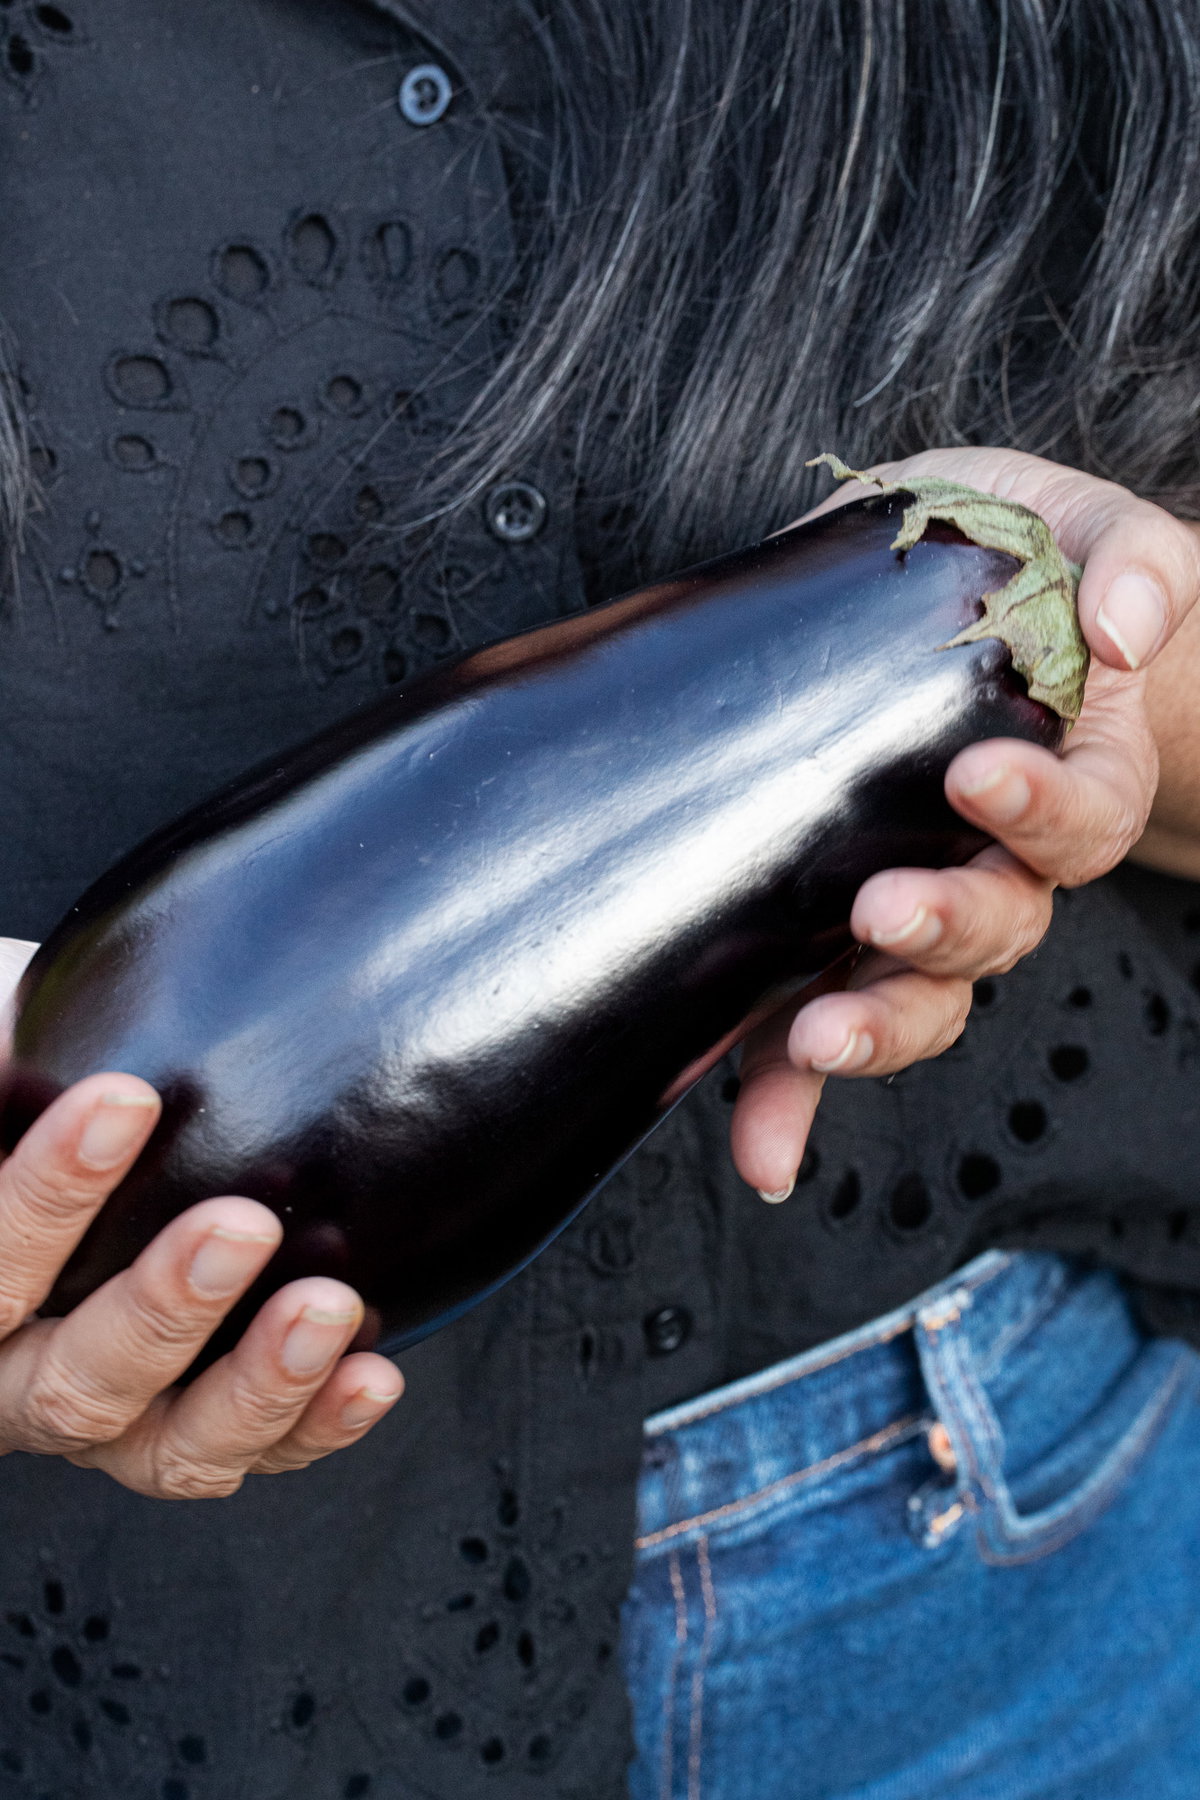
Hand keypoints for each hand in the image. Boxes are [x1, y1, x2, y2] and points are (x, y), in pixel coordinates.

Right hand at [0, 939, 402, 1495]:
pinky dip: (317, 1425)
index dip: (43, 1195)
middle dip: (161, 1307)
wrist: (81, 1168)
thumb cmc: (29, 1109)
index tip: (123, 1098)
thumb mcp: (11, 1084)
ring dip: (257, 1383)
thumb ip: (11, 1077)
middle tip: (243, 1224)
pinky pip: (254, 1453)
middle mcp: (20, 1381)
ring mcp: (115, 1422)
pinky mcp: (197, 1434)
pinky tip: (373, 1375)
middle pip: (73, 1383)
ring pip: (172, 1447)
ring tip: (328, 1308)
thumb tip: (27, 1048)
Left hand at [732, 447, 1199, 1198]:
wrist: (958, 587)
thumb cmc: (1027, 563)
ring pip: (916, 996)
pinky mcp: (826, 926)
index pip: (1079, 817)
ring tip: (815, 1038)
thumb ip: (1129, 564)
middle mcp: (1001, 861)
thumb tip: (1123, 628)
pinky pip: (813, 1024)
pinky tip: (759, 1147)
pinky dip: (786, 1094)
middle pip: (997, 929)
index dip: (1042, 813)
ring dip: (871, 1029)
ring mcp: (916, 902)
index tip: (981, 777)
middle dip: (944, 931)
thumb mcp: (1085, 529)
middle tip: (884, 910)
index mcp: (1070, 773)